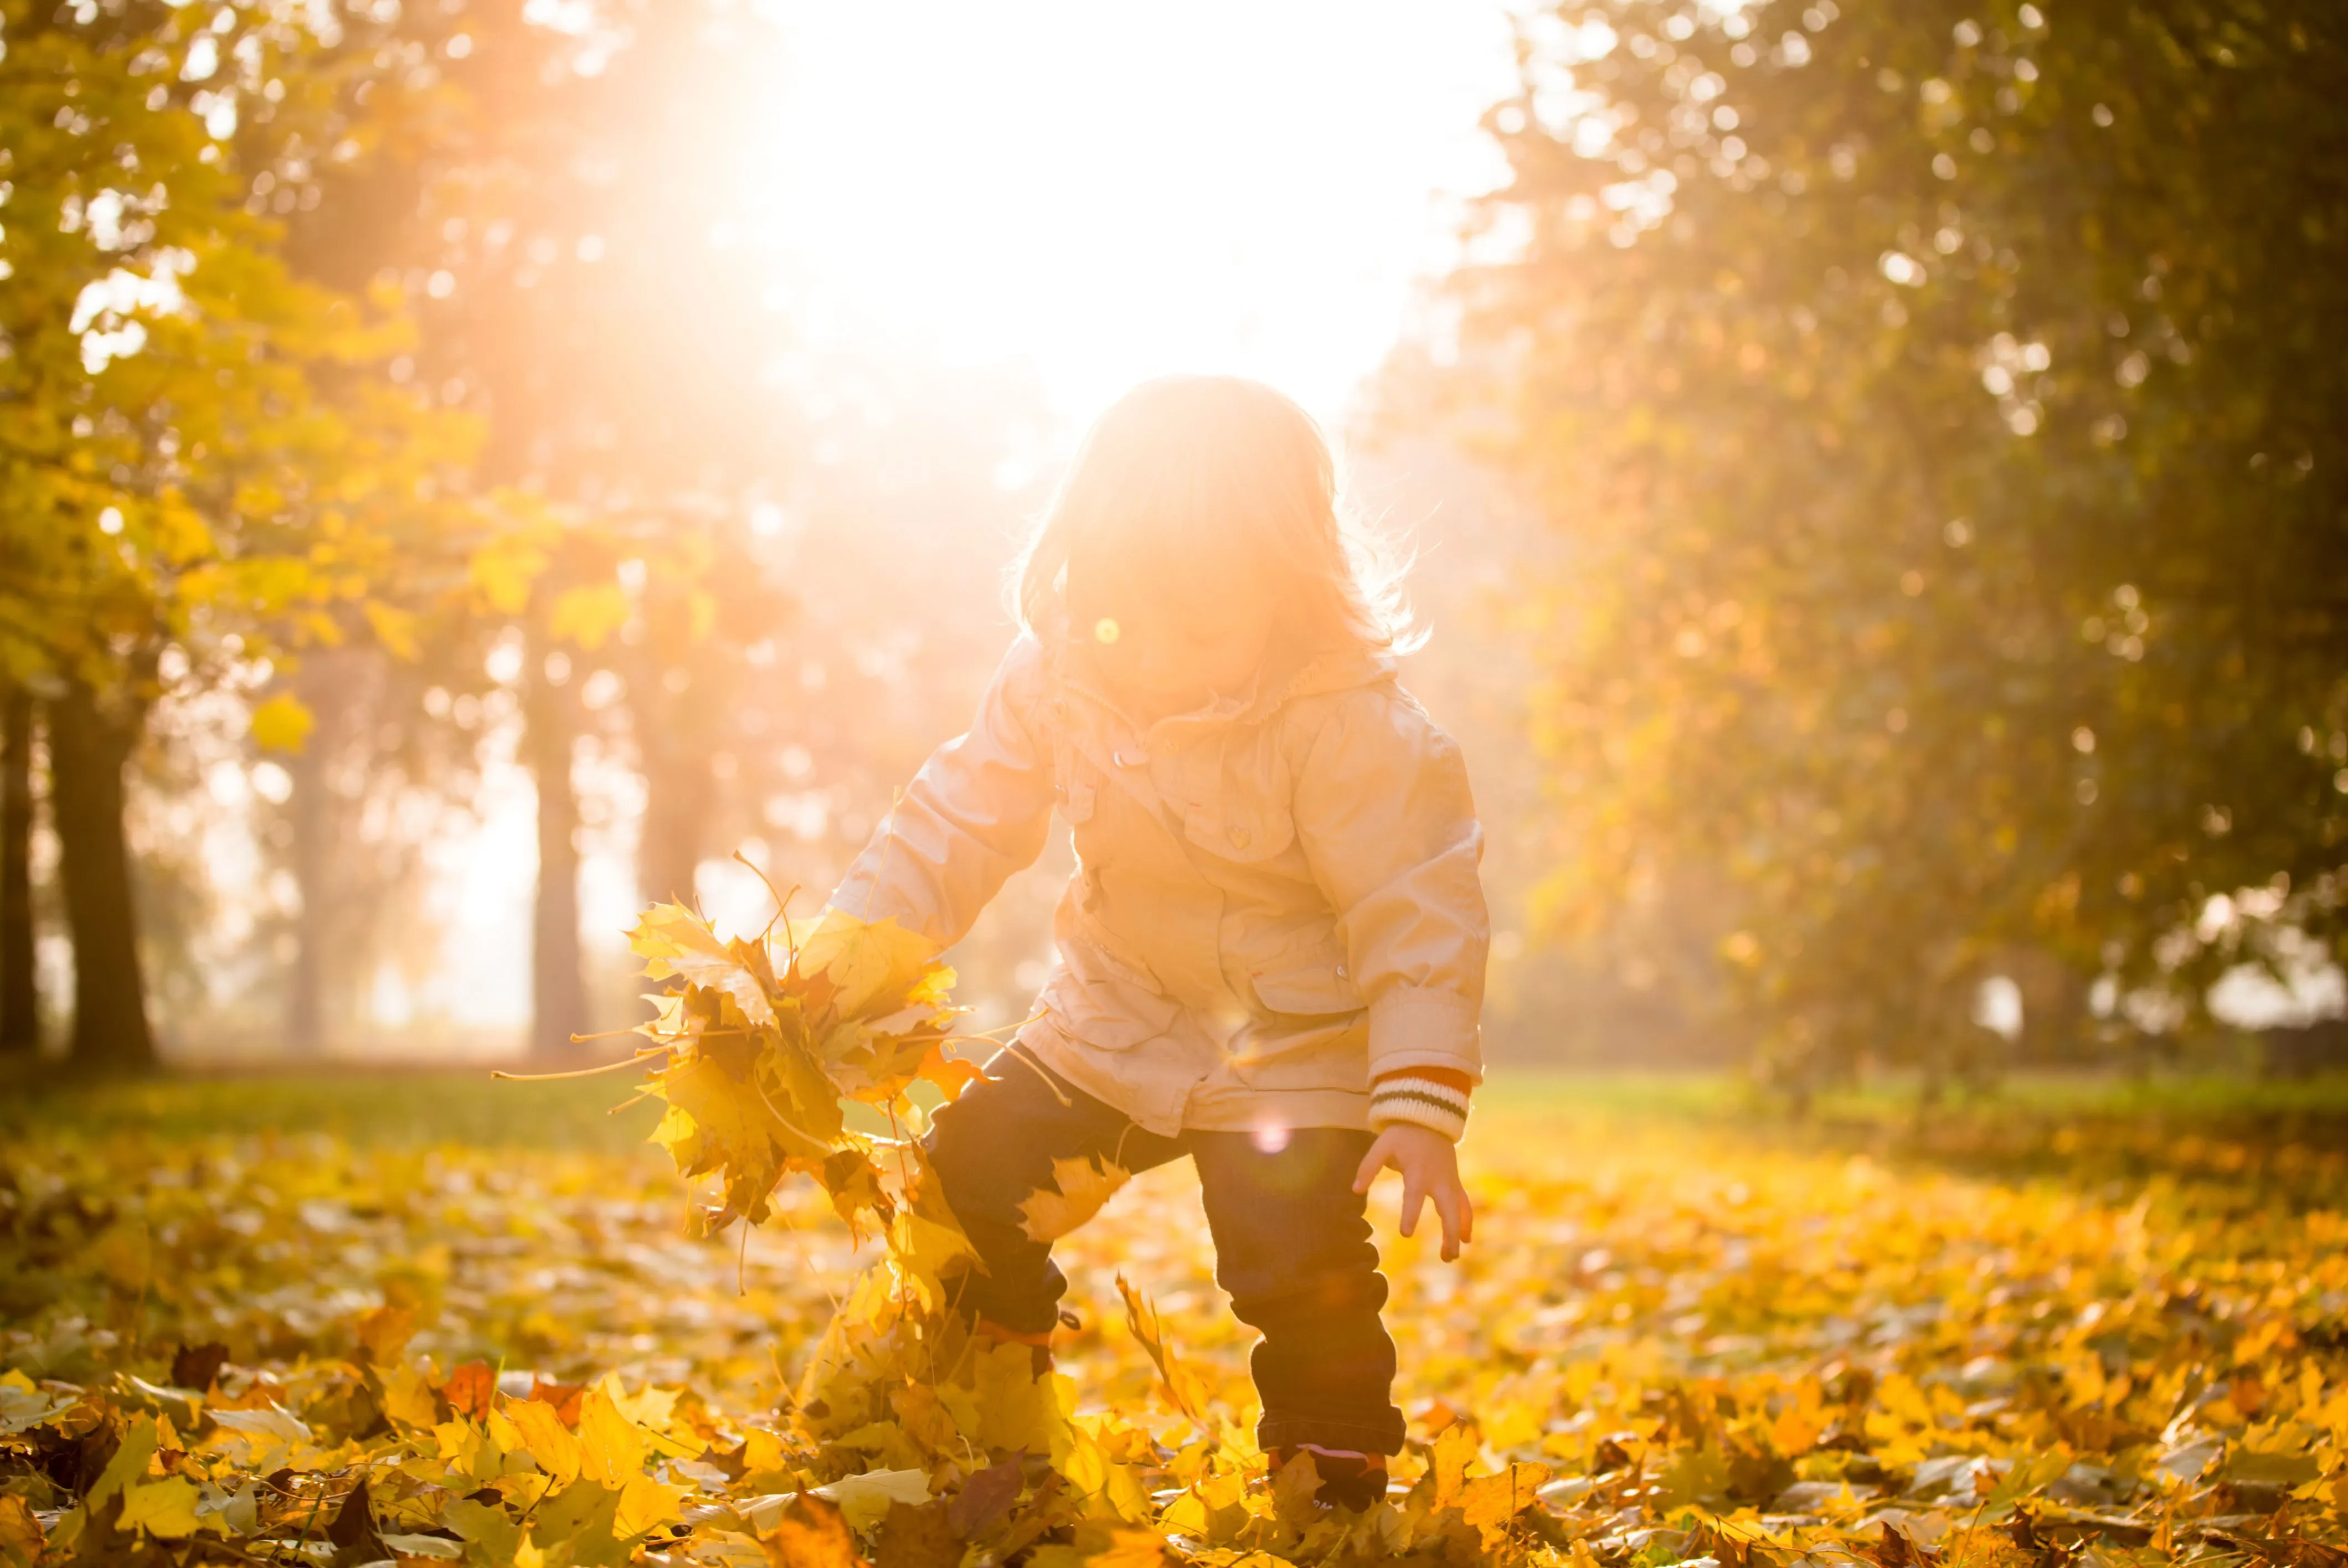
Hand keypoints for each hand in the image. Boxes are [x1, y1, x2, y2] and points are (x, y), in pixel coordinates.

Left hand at [1352, 1125, 1473, 1260]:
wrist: (1428, 1120)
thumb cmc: (1402, 1136)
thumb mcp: (1382, 1145)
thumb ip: (1368, 1167)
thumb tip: (1355, 1189)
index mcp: (1418, 1172)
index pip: (1414, 1196)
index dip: (1410, 1214)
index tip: (1406, 1234)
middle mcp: (1438, 1179)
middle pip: (1448, 1209)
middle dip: (1449, 1232)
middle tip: (1446, 1256)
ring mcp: (1450, 1181)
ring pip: (1460, 1210)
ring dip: (1458, 1233)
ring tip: (1451, 1256)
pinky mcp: (1455, 1182)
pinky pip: (1464, 1204)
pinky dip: (1467, 1221)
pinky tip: (1466, 1240)